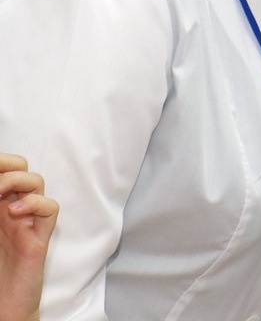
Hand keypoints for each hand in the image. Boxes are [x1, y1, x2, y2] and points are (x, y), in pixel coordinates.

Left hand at [0, 153, 57, 320]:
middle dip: (8, 165)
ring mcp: (27, 223)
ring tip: (0, 193)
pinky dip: (36, 203)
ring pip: (37, 183)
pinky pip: (50, 209)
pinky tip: (16, 212)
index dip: (1, 161)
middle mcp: (11, 211)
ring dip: (18, 181)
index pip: (5, 170)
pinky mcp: (39, 238)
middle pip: (22, 169)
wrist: (3, 309)